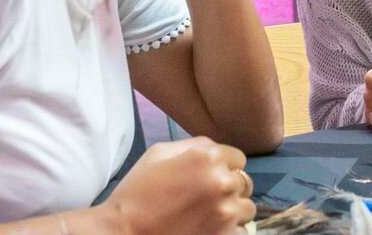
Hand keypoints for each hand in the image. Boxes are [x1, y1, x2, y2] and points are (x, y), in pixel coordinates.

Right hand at [107, 137, 254, 234]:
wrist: (124, 232)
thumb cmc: (137, 191)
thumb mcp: (159, 153)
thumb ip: (194, 146)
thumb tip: (216, 149)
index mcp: (208, 157)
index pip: (238, 159)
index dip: (224, 168)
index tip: (208, 178)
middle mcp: (223, 181)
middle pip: (244, 183)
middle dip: (229, 188)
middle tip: (205, 199)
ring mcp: (227, 211)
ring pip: (247, 208)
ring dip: (233, 211)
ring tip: (209, 216)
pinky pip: (242, 231)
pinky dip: (230, 231)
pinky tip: (210, 229)